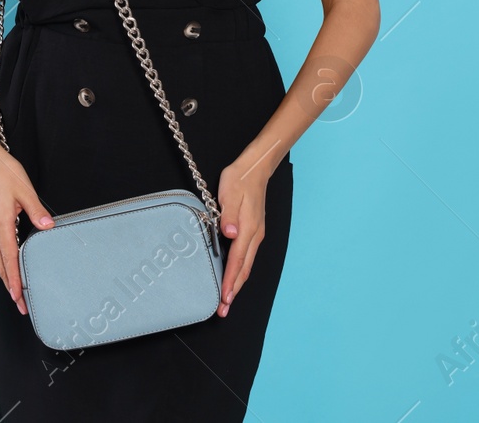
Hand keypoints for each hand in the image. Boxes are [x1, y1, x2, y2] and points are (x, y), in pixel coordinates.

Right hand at [0, 147, 52, 314]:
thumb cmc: (4, 172)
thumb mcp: (25, 190)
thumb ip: (37, 211)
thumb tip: (48, 227)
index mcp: (1, 224)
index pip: (9, 259)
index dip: (14, 280)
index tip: (18, 298)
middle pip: (1, 265)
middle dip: (10, 286)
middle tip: (20, 305)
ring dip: (7, 276)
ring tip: (16, 291)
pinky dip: (4, 262)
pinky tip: (12, 266)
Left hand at [214, 152, 272, 317]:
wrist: (255, 169)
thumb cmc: (240, 179)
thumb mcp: (229, 192)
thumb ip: (228, 214)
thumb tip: (230, 234)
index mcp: (248, 228)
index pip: (237, 261)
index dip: (230, 281)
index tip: (224, 298)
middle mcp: (254, 235)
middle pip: (244, 269)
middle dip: (234, 290)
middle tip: (223, 309)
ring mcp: (255, 234)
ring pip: (246, 265)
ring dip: (237, 283)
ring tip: (227, 299)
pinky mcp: (253, 231)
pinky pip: (246, 257)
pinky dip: (239, 271)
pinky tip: (233, 276)